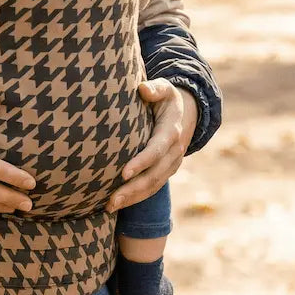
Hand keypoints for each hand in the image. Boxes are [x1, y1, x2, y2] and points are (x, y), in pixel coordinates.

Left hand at [106, 80, 197, 212]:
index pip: (156, 150)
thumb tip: (143, 89)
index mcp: (171, 132)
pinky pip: (152, 188)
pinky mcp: (165, 172)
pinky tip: (116, 205)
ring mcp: (171, 165)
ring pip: (153, 186)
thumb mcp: (165, 88)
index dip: (142, 162)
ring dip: (132, 198)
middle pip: (154, 175)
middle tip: (111, 199)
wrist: (185, 113)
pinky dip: (136, 198)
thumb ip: (155, 88)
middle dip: (133, 188)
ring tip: (109, 207)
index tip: (123, 172)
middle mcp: (174, 152)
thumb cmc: (166, 98)